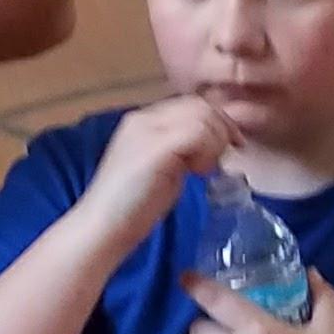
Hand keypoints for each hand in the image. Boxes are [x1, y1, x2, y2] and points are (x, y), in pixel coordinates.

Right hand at [85, 97, 232, 239]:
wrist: (102, 228)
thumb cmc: (131, 208)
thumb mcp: (163, 170)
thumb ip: (182, 151)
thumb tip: (212, 146)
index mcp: (142, 121)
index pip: (189, 104)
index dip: (214, 121)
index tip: (228, 146)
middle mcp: (143, 119)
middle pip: (198, 105)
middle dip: (222, 127)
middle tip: (230, 153)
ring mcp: (148, 130)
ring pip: (202, 116)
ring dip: (216, 141)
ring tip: (206, 169)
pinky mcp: (156, 147)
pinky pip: (198, 132)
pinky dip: (208, 150)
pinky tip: (199, 172)